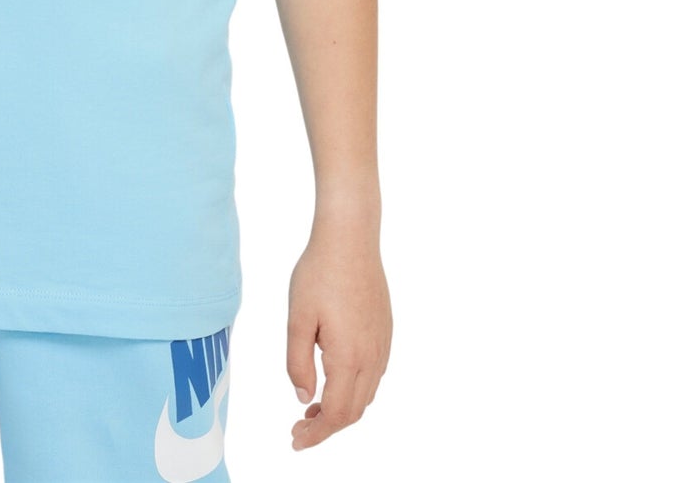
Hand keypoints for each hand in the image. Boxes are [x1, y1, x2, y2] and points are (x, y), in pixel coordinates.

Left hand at [285, 230, 391, 449]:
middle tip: (298, 428)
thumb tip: (304, 396)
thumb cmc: (319, 273)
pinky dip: (354, 390)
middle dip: (326, 427)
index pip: (337, 413)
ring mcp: (382, 345)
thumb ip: (297, 361)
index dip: (317, 434)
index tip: (296, 440)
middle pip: (354, 411)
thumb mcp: (297, 317)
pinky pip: (373, 375)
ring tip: (311, 408)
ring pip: (366, 395)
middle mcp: (372, 357)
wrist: (350, 239)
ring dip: (340, 409)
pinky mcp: (384, 332)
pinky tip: (333, 380)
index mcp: (349, 357)